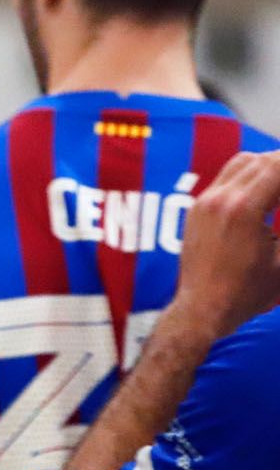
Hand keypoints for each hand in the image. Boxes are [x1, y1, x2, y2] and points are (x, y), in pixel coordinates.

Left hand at [168, 150, 279, 341]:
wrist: (202, 309)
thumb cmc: (247, 293)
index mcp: (244, 208)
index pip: (278, 167)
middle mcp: (220, 198)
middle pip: (261, 160)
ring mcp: (204, 202)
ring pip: (240, 163)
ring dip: (267, 165)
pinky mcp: (196, 209)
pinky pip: (225, 178)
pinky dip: (248, 176)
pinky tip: (265, 192)